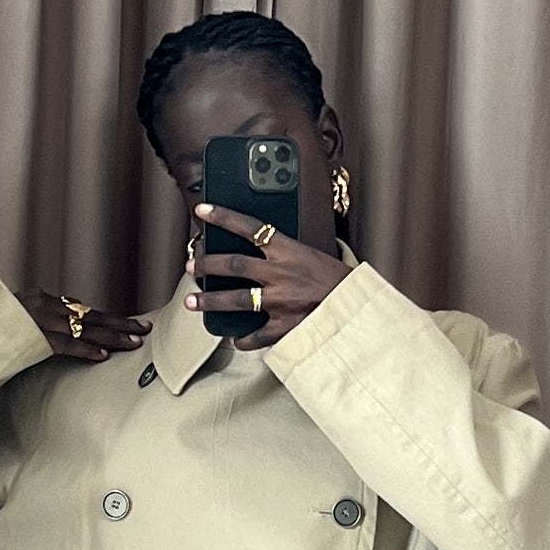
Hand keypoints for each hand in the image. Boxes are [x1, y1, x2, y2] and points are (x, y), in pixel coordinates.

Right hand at [15, 287, 150, 362]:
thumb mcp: (17, 321)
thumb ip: (39, 325)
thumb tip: (60, 334)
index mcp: (41, 300)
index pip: (81, 310)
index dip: (107, 319)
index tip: (128, 324)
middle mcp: (43, 305)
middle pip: (90, 315)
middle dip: (119, 324)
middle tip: (144, 329)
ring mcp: (38, 320)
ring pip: (83, 328)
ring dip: (111, 336)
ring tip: (134, 343)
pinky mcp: (32, 337)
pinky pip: (63, 344)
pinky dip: (84, 350)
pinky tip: (103, 356)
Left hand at [188, 203, 350, 345]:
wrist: (358, 308)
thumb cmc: (338, 282)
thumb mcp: (311, 256)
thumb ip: (284, 255)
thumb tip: (259, 252)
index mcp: (289, 251)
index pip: (250, 227)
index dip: (223, 216)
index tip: (202, 209)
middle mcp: (280, 275)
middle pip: (233, 265)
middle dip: (207, 264)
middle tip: (191, 265)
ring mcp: (280, 302)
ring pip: (235, 300)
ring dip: (210, 301)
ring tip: (191, 301)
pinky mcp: (284, 328)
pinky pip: (255, 336)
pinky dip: (243, 340)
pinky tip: (235, 340)